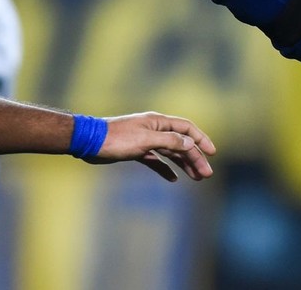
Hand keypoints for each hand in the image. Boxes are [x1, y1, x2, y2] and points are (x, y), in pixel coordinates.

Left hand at [87, 112, 217, 181]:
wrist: (89, 141)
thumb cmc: (117, 138)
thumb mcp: (146, 139)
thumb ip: (169, 141)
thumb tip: (190, 144)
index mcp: (159, 123)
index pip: (187, 129)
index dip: (201, 140)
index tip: (212, 153)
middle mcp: (155, 130)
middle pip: (181, 144)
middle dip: (195, 158)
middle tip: (206, 174)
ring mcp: (146, 140)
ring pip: (171, 153)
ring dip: (184, 164)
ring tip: (196, 178)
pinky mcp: (137, 151)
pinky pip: (157, 160)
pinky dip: (165, 168)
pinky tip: (173, 178)